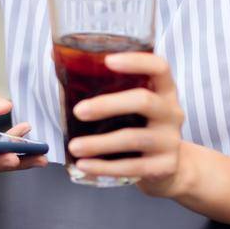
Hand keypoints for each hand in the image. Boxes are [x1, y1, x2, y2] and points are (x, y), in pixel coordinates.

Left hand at [66, 52, 186, 196]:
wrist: (168, 169)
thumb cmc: (139, 127)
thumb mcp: (132, 106)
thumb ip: (106, 86)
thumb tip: (57, 59)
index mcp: (164, 90)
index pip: (158, 67)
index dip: (136, 61)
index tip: (108, 61)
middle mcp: (171, 113)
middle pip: (144, 101)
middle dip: (108, 105)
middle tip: (78, 111)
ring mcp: (170, 141)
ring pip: (134, 138)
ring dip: (100, 143)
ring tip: (74, 147)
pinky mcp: (164, 167)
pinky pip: (132, 167)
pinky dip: (104, 167)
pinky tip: (84, 165)